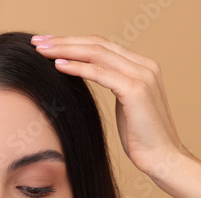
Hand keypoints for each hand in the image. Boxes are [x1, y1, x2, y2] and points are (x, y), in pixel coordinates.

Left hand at [30, 35, 187, 174]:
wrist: (163, 158)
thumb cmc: (140, 134)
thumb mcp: (123, 100)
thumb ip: (111, 80)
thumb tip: (83, 69)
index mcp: (141, 64)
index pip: (101, 43)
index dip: (72, 40)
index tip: (47, 42)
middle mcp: (144, 65)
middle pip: (96, 43)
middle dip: (63, 41)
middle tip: (37, 42)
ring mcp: (142, 75)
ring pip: (96, 53)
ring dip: (65, 50)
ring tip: (41, 50)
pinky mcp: (136, 90)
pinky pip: (100, 72)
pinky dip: (77, 67)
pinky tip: (58, 65)